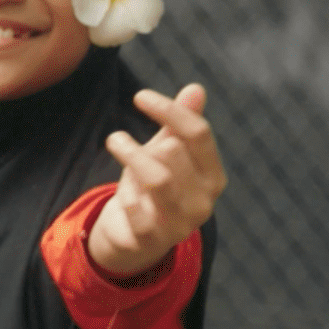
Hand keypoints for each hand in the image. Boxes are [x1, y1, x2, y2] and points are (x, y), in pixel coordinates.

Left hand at [89, 83, 225, 280]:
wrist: (135, 236)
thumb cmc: (154, 185)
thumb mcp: (168, 153)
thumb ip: (181, 124)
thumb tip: (195, 88)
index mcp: (214, 177)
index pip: (198, 133)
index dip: (169, 110)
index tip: (139, 96)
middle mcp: (204, 201)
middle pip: (173, 152)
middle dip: (145, 143)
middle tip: (124, 143)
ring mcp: (181, 224)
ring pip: (156, 177)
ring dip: (130, 155)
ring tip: (114, 141)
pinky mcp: (153, 240)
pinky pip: (135, 208)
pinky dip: (124, 194)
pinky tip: (120, 191)